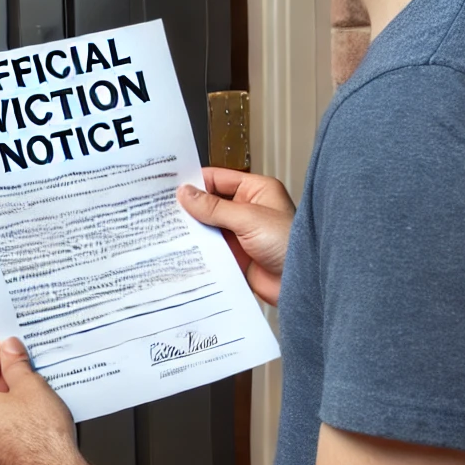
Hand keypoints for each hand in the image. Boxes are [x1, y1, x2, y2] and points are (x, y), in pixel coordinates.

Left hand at [0, 338, 81, 464]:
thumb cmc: (42, 444)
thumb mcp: (31, 386)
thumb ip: (16, 362)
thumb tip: (10, 349)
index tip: (10, 343)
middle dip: (6, 375)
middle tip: (27, 365)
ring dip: (10, 399)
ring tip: (35, 391)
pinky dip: (12, 422)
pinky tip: (34, 417)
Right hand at [178, 168, 294, 305]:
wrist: (303, 285)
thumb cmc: (288, 244)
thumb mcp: (248, 218)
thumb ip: (214, 207)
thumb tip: (186, 193)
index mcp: (256, 190)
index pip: (218, 179)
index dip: (194, 182)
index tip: (169, 185)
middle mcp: (247, 209)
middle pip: (210, 203)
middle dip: (190, 207)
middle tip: (162, 207)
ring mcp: (241, 233)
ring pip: (209, 226)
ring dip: (192, 229)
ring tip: (165, 227)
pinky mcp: (236, 255)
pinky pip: (212, 248)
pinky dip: (198, 248)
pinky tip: (181, 248)